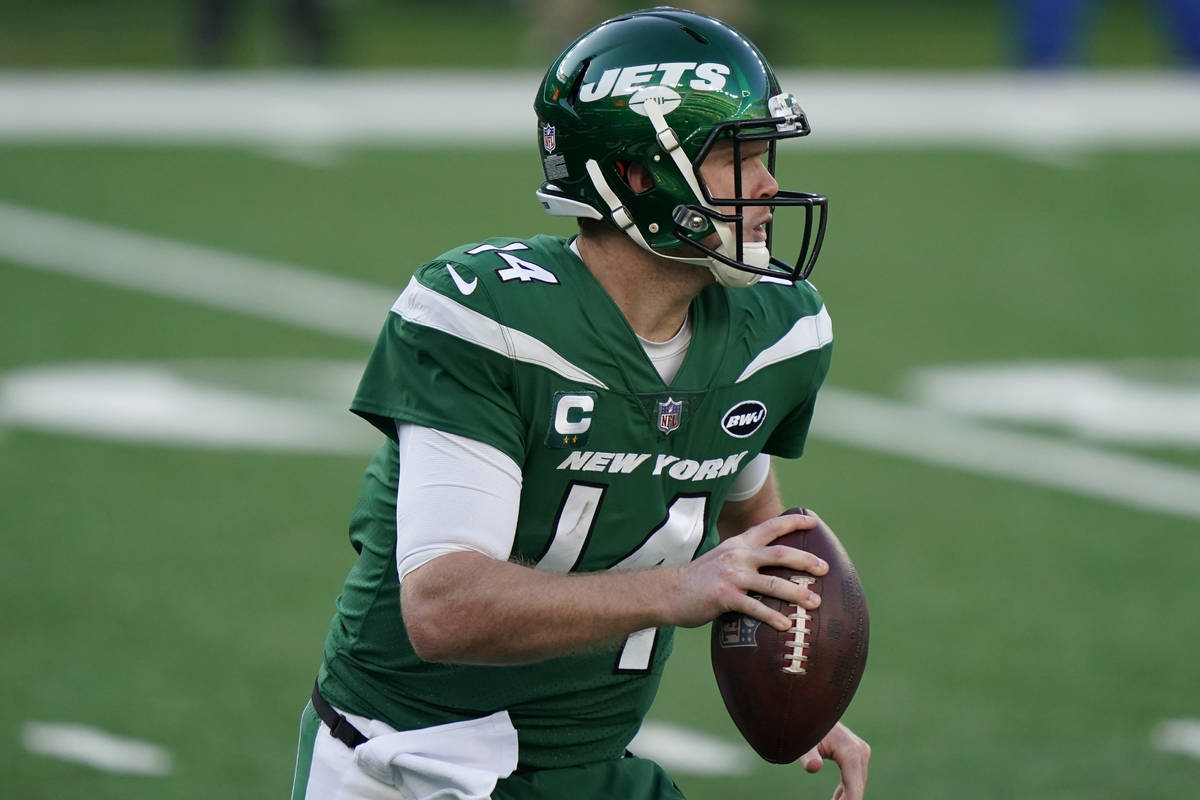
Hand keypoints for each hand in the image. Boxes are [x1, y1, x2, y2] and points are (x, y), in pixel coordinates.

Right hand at [670, 511, 827, 629]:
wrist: (668, 592)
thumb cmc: (698, 580)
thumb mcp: (721, 560)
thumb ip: (743, 560)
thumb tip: (768, 569)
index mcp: (738, 544)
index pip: (770, 527)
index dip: (793, 522)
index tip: (813, 521)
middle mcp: (738, 555)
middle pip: (780, 553)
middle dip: (806, 560)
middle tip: (825, 568)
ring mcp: (732, 575)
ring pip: (773, 582)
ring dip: (797, 593)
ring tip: (815, 603)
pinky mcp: (724, 596)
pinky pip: (754, 607)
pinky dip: (772, 616)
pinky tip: (785, 625)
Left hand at [800, 723, 870, 799]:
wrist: (811, 708)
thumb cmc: (805, 725)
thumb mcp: (804, 741)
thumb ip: (809, 755)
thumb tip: (814, 766)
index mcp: (851, 751)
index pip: (854, 785)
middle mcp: (860, 751)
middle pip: (857, 786)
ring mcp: (860, 752)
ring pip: (856, 783)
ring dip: (847, 797)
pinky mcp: (856, 754)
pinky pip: (852, 778)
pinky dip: (845, 791)